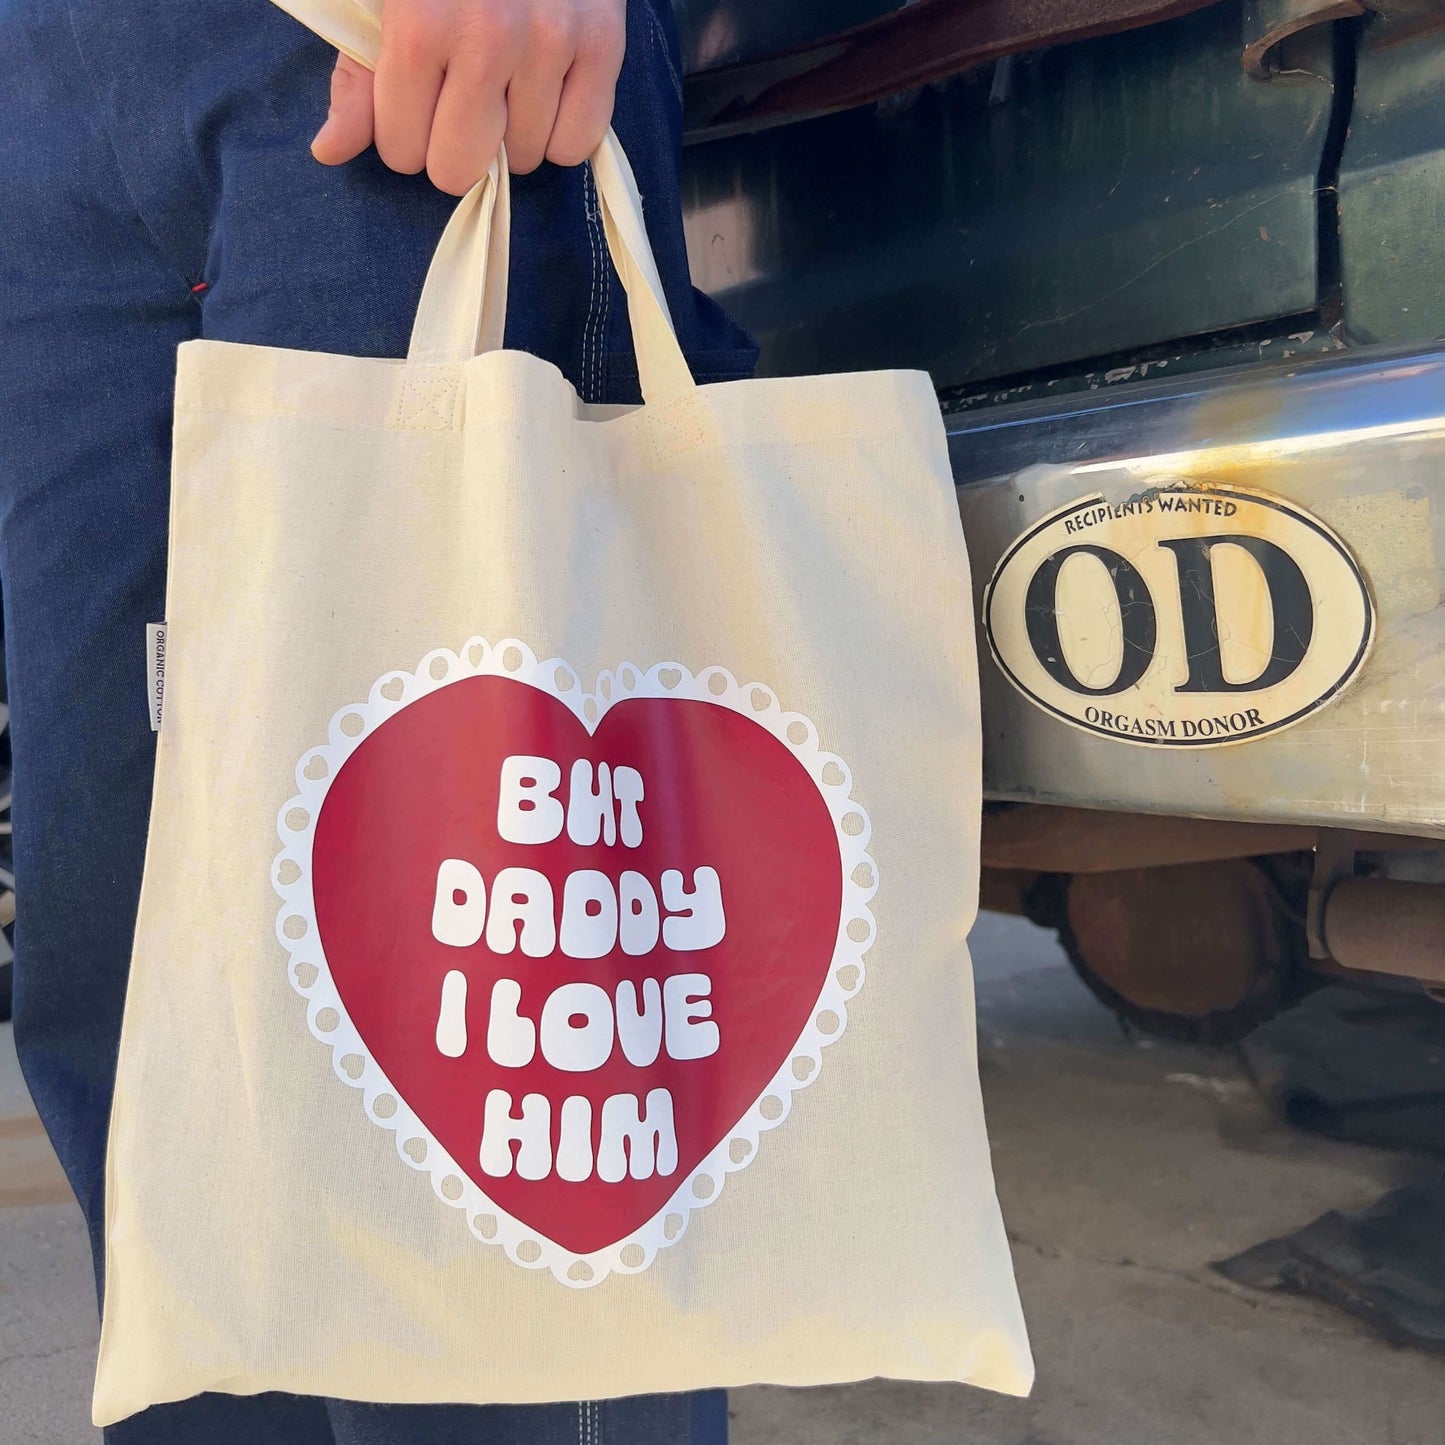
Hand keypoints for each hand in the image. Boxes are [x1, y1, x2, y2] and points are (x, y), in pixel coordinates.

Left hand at [311, 0, 626, 193]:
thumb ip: (357, 76)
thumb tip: (330, 150)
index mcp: (421, 22)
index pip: (403, 149)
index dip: (404, 137)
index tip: (414, 108)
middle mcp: (489, 35)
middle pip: (460, 167)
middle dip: (454, 150)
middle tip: (460, 110)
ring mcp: (552, 41)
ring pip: (522, 159)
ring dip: (511, 138)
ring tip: (507, 88)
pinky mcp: (602, 45)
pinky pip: (576, 143)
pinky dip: (560, 135)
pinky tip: (545, 96)